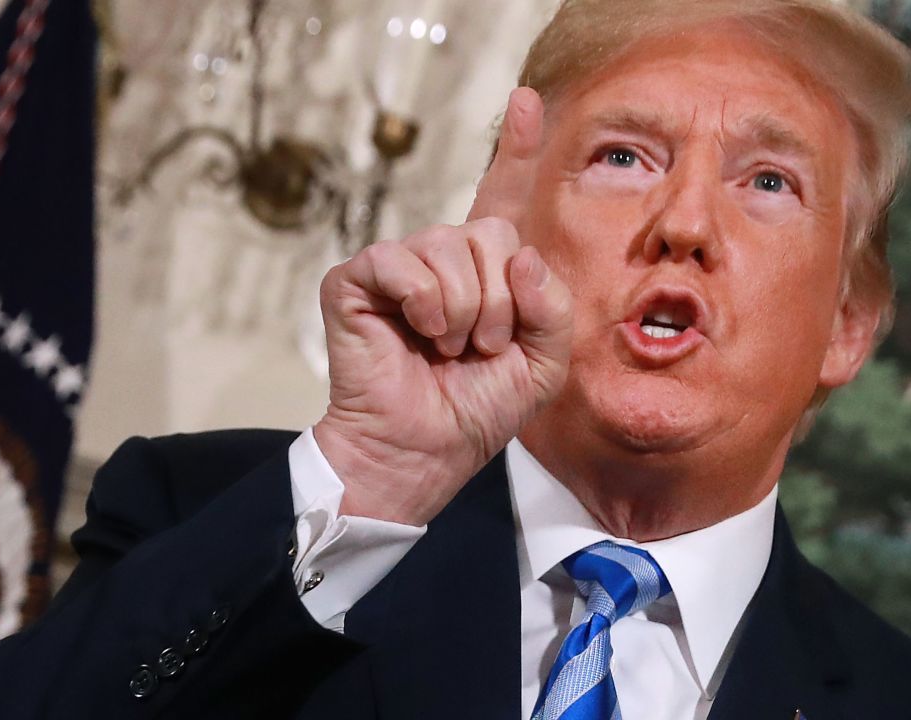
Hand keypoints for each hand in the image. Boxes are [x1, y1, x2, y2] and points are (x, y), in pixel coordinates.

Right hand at [313, 88, 572, 525]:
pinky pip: (402, 262)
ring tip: (449, 347)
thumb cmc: (477, 410)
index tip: (528, 100)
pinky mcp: (357, 280)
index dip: (516, 151)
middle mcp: (441, 259)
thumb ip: (553, 307)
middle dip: (501, 300)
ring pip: (450, 247)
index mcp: (486, 272)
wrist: (425, 450)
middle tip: (481, 345)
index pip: (502, 199)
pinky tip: (420, 333)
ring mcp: (398, 267)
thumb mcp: (543, 364)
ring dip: (465, 310)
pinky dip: (423, 303)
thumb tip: (523, 256)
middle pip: (492, 233)